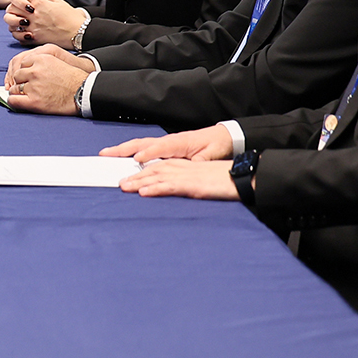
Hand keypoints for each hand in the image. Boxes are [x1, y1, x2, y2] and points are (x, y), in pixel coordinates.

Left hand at [2, 47, 92, 114]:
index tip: (26, 78)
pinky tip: (19, 102)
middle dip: (20, 81)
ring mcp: (33, 86)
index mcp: (41, 58)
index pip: (21, 63)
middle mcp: (35, 71)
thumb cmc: (73, 79)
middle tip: (27, 87)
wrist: (85, 92)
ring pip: (14, 88)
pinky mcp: (34, 101)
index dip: (23, 72)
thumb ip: (39, 62)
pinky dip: (14, 102)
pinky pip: (13, 100)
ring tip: (27, 95)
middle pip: (17, 75)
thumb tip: (22, 68)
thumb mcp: (56, 60)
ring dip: (18, 92)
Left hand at [6, 0, 86, 48]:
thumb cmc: (70, 17)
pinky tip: (22, 28)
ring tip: (19, 15)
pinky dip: (16, 31)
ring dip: (13, 15)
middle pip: (13, 2)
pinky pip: (16, 34)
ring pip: (11, 19)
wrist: (79, 33)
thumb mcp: (57, 0)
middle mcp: (34, 15)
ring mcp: (32, 27)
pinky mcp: (34, 38)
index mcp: (40, 3)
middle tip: (20, 3)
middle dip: (15, 0)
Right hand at [99, 125, 233, 161]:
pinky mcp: (165, 146)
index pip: (159, 147)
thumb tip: (190, 166)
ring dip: (123, 149)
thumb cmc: (216, 145)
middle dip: (123, 148)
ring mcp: (165, 142)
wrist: (223, 136)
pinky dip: (130, 149)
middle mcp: (168, 141)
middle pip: (142, 143)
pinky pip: (144, 147)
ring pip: (140, 144)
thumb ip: (197, 162)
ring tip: (107, 153)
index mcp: (178, 143)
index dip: (148, 154)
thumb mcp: (210, 156)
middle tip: (106, 154)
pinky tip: (122, 155)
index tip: (136, 160)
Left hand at [118, 158, 237, 199]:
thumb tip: (168, 189)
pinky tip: (144, 192)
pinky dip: (155, 188)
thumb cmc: (221, 180)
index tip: (124, 174)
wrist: (240, 176)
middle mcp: (180, 167)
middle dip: (133, 175)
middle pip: (151, 170)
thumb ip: (183, 182)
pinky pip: (170, 186)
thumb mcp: (198, 180)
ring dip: (138, 182)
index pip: (155, 166)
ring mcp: (185, 175)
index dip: (138, 169)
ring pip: (156, 176)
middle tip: (117, 182)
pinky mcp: (192, 185)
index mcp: (181, 165)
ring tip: (123, 187)